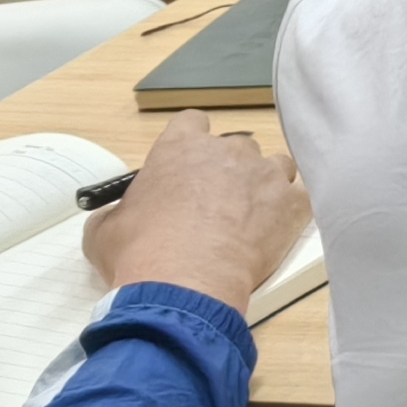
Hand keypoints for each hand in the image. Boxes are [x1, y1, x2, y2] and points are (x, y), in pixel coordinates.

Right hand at [86, 113, 308, 315]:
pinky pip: (300, 196)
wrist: (184, 283)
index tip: (189, 164)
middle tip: (217, 203)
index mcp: (180, 149)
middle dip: (229, 170)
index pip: (192, 123)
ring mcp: (265, 174)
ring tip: (250, 219)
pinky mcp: (292, 203)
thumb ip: (116, 211)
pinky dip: (290, 211)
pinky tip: (275, 230)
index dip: (192, 143)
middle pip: (236, 147)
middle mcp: (227, 152)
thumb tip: (117, 216)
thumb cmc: (141, 253)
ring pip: (275, 166)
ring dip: (264, 186)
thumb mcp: (106, 230)